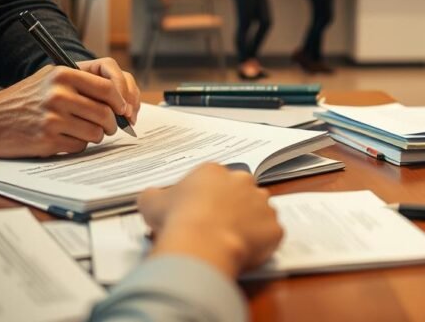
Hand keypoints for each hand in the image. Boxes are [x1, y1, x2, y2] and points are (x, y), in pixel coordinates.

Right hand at [0, 58, 140, 157]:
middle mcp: (59, 94)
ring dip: (95, 135)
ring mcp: (53, 117)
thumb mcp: (50, 78)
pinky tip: (63, 138)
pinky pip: (81, 145)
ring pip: (97, 132)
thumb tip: (122, 99)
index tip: (125, 109)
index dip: (122, 100)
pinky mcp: (48, 139)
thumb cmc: (25, 99)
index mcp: (63, 74)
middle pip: (106, 112)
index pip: (109, 87)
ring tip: (82, 130)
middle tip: (109, 126)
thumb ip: (84, 82)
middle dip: (112, 123)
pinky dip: (78, 144)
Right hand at [140, 164, 282, 278]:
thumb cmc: (176, 218)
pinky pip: (269, 235)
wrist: (201, 242)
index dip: (204, 199)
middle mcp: (243, 182)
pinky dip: (260, 243)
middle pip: (239, 193)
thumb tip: (151, 197)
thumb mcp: (151, 203)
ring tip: (229, 241)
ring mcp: (262, 204)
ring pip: (258, 212)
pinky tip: (243, 252)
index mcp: (214, 172)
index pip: (213, 181)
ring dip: (248, 223)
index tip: (197, 213)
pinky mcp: (274, 227)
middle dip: (230, 207)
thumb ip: (154, 196)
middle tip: (214, 227)